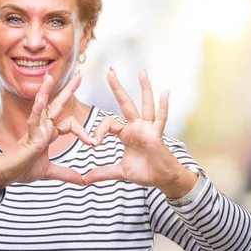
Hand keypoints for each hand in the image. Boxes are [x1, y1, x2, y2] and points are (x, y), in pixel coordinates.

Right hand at [0, 72, 92, 194]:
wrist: (5, 175)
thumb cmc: (22, 170)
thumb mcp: (49, 172)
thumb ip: (66, 173)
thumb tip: (82, 181)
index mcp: (48, 134)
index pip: (68, 123)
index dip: (82, 131)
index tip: (92, 143)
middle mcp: (42, 128)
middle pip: (57, 105)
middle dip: (68, 90)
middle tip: (79, 75)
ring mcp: (35, 130)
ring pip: (42, 106)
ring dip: (46, 90)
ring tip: (50, 76)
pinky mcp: (29, 136)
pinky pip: (34, 119)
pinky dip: (38, 108)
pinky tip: (42, 97)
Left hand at [83, 69, 196, 195]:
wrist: (162, 180)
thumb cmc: (145, 172)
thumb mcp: (120, 172)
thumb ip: (103, 173)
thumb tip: (85, 179)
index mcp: (126, 133)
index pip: (108, 123)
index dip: (99, 131)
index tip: (94, 143)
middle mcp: (136, 126)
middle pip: (125, 103)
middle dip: (117, 87)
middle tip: (110, 70)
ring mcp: (148, 128)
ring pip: (145, 105)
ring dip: (144, 89)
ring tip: (142, 73)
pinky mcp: (157, 134)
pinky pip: (161, 119)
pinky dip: (163, 107)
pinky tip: (165, 93)